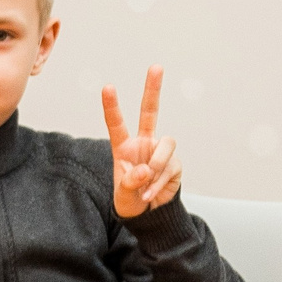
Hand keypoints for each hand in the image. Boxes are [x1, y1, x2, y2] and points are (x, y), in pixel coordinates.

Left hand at [103, 67, 181, 218]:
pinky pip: (170, 166)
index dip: (112, 106)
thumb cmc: (130, 199)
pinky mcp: (175, 163)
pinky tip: (152, 194)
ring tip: (146, 183)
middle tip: (156, 66)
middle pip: (150, 111)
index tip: (107, 87)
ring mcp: (160, 151)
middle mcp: (144, 143)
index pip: (116, 124)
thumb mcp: (123, 195)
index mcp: (124, 147)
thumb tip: (145, 170)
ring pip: (166, 144)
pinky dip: (159, 182)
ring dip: (157, 164)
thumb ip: (130, 183)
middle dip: (153, 89)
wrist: (149, 214)